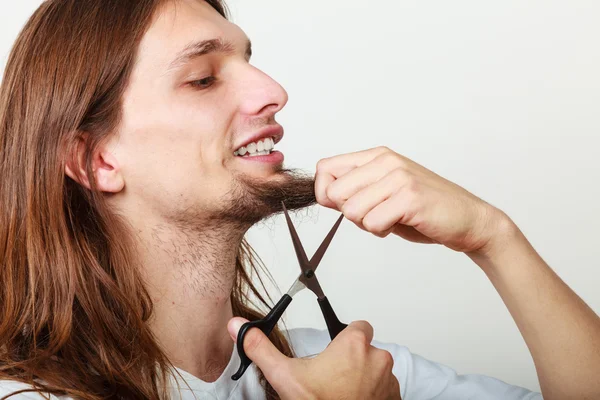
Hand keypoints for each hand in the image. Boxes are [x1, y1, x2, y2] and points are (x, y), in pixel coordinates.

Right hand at [227, 318, 400, 399]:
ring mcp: (388, 379)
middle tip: (334, 376)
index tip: (335, 349)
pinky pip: (386, 387)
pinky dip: (374, 393)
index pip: (359, 325)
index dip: (346, 336)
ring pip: (377, 368)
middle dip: (353, 359)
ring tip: (343, 391)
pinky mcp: (393, 397)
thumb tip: (240, 328)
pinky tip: (354, 399)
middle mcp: (377, 358)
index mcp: (354, 345)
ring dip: (365, 376)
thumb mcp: (284, 376)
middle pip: (367, 347)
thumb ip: (262, 348)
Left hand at [315, 146, 511, 254]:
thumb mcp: (383, 193)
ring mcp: (398, 177)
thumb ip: (355, 191)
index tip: (343, 205)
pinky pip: (373, 223)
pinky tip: (402, 223)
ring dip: (368, 224)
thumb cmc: (424, 209)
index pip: (325, 169)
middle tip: (377, 214)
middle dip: (350, 213)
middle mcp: (386, 161)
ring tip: (392, 218)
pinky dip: (383, 231)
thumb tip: (323, 195)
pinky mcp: (409, 196)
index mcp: (376, 156)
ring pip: (352, 211)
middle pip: (335, 193)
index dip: (325, 194)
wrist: (469, 219)